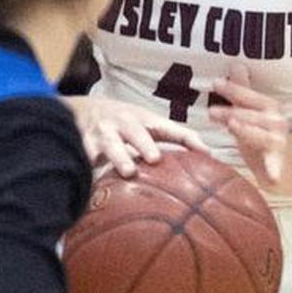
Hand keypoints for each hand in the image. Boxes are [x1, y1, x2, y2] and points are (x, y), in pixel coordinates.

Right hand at [67, 95, 208, 177]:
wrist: (81, 111)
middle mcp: (123, 125)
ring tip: (129, 171)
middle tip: (155, 158)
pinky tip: (91, 182)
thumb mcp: (151, 124)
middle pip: (135, 133)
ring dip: (119, 157)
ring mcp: (102, 135)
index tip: (202, 150)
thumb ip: (179, 137)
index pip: (169, 129)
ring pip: (110, 145)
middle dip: (145, 144)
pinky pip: (84, 157)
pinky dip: (86, 168)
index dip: (186, 138)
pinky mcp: (83, 147)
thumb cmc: (127, 122)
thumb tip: (210, 153)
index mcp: (144, 120)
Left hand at [208, 62, 287, 187]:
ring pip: (261, 135)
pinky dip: (275, 171)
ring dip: (246, 130)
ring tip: (232, 126)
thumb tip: (236, 64)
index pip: (250, 96)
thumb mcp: (249, 112)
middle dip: (233, 112)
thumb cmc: (259, 135)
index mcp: (269, 108)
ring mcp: (278, 142)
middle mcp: (277, 122)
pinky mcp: (277, 162)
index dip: (234, 89)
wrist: (280, 163)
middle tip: (211, 112)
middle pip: (253, 115)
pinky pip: (275, 166)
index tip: (215, 83)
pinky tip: (272, 177)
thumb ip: (242, 91)